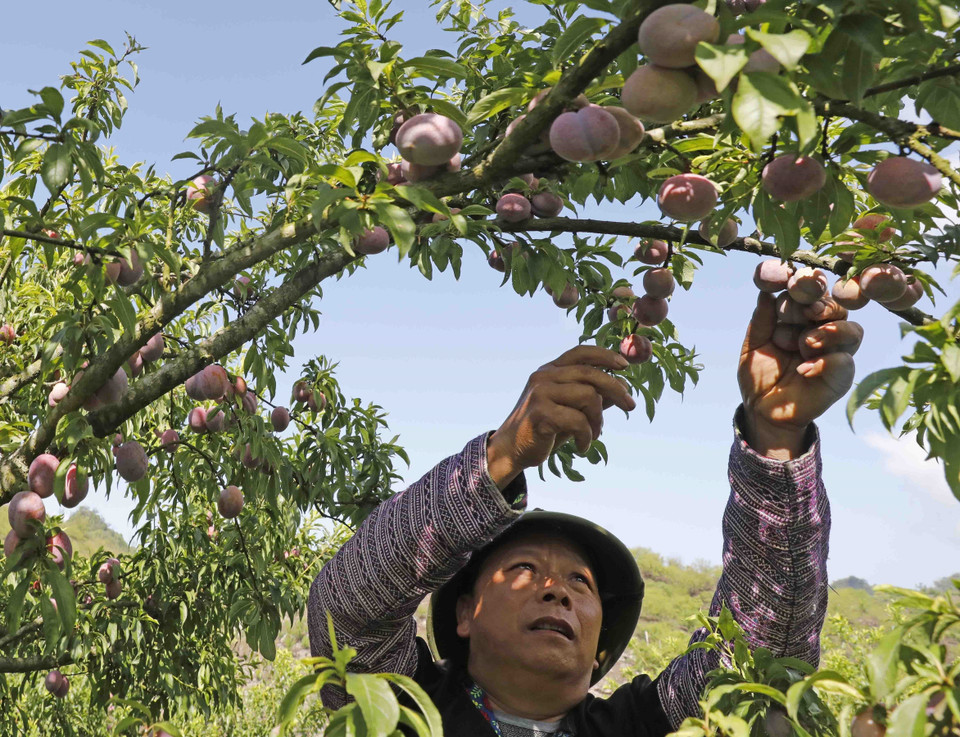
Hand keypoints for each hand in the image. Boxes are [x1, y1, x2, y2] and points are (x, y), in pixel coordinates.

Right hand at [487, 346, 636, 488]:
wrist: (512, 450)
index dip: (605, 356)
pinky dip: (587, 436)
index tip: (624, 367)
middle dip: (616, 390)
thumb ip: (592, 396)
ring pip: (589, 397)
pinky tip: (582, 446)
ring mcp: (540, 393)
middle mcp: (544, 376)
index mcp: (550, 370)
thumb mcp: (570, 409)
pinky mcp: (540, 413)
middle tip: (630, 406)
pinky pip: (578, 421)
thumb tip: (621, 387)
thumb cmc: (544, 428)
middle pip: (591, 373)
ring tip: (595, 434)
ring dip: (598, 420)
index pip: (581, 352)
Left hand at [738, 291, 862, 458]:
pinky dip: (824, 362)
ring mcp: (835, 353)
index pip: (811, 296)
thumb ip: (762, 319)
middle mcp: (823, 331)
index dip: (804, 288)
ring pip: (851, 331)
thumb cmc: (759, 374)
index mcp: (801, 319)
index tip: (792, 283)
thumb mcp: (754, 344)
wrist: (761, 409)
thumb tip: (765, 290)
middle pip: (836, 308)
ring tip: (806, 342)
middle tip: (807, 311)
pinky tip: (803, 369)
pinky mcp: (841, 376)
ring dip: (830, 332)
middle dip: (822, 306)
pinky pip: (844, 362)